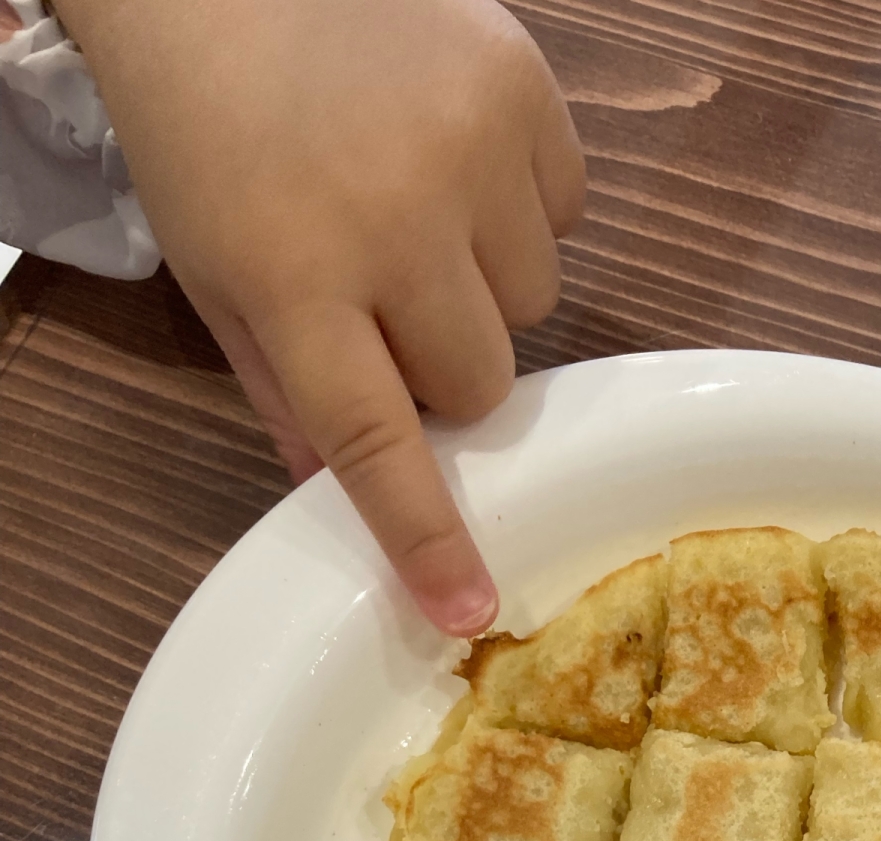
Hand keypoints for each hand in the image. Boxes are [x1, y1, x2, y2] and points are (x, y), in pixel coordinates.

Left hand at [57, 0, 584, 634]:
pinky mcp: (523, 90)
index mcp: (296, 280)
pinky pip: (566, 210)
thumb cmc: (209, 126)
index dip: (428, 533)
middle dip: (446, 368)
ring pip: (533, 303)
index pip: (377, 441)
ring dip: (487, 284)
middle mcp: (393, 223)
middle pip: (481, 383)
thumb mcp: (217, 272)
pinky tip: (455, 156)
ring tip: (421, 211)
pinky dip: (522, 205)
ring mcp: (470, 150)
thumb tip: (344, 494)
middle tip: (392, 304)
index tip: (471, 606)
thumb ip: (283, 390)